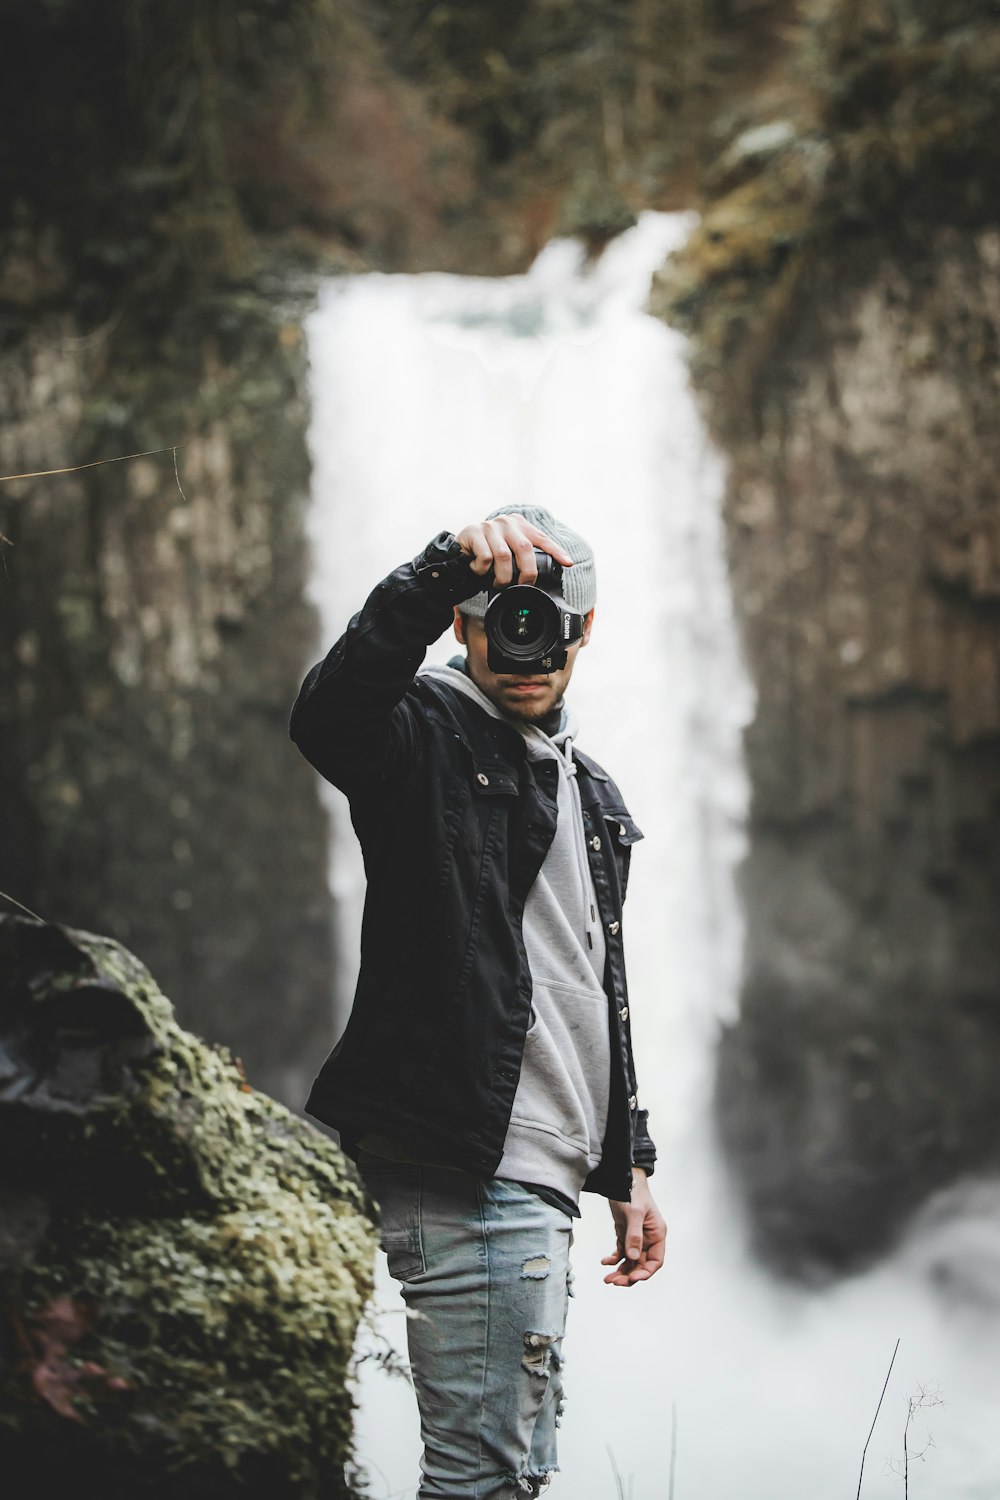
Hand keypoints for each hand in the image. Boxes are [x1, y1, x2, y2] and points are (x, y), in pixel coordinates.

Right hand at [456, 514, 572, 588]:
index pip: (541, 538)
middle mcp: (506, 522)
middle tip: (524, 585)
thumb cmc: (486, 556)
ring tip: (499, 583)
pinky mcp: (473, 532)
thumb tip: (543, 575)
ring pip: (504, 556)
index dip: (556, 551)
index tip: (568, 563)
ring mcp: (489, 526)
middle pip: (525, 548)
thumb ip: (523, 557)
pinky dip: (483, 570)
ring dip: (503, 576)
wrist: (455, 553)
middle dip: (527, 572)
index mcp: (519, 524)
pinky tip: (478, 570)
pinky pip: (485, 558)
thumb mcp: (508, 553)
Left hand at [602, 1169, 666, 1287]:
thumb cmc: (632, 1190)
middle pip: (641, 1265)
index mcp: (657, 1234)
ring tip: (607, 1279)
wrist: (620, 1177)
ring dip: (620, 1271)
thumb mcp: (634, 1212)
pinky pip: (621, 1252)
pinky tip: (604, 1262)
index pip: (655, 1261)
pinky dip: (614, 1259)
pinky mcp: (625, 1234)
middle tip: (614, 1282)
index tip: (632, 1278)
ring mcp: (636, 1237)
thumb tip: (633, 1258)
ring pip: (631, 1261)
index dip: (645, 1272)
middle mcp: (648, 1238)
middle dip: (629, 1275)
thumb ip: (634, 1236)